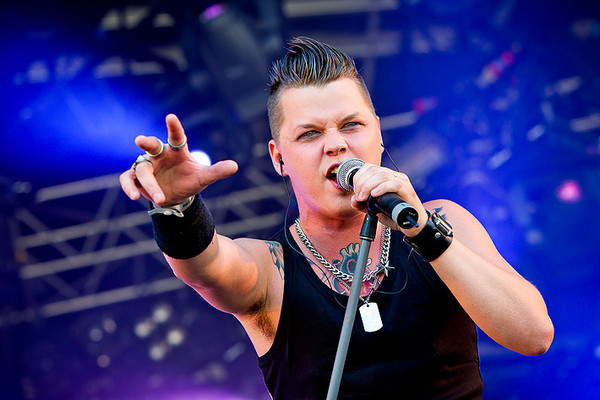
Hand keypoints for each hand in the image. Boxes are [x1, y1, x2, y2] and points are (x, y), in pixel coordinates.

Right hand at [119, 114, 237, 205]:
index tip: (170, 117)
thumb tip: (235, 166)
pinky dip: (129, 187)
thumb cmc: (189, 180)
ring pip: (142, 169)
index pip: (176, 136)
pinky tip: (134, 196)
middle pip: (151, 145)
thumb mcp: (204, 178)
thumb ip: (217, 171)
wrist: (176, 196)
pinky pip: (128, 179)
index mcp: (176, 150)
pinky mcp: (137, 178)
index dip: (174, 127)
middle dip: (146, 142)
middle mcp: (159, 155)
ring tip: (159, 198)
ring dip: (149, 183)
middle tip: (140, 140)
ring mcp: (147, 166)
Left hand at [349, 163, 427, 234]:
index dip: (358, 177)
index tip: (355, 192)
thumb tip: (354, 200)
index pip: (369, 167)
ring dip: (368, 186)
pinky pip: (395, 184)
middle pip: (373, 170)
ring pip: (382, 174)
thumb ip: (363, 205)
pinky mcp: (408, 191)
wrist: (412, 225)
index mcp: (386, 177)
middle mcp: (394, 176)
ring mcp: (402, 182)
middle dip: (361, 183)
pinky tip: (375, 195)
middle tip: (359, 197)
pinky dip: (382, 188)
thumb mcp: (374, 209)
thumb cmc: (395, 215)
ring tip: (364, 198)